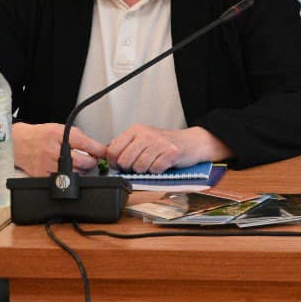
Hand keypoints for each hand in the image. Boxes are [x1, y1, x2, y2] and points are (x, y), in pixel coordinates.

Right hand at [12, 122, 106, 175]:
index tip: (105, 153)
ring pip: (75, 173)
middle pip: (83, 161)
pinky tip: (68, 170)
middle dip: (92, 162)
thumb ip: (78, 138)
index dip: (100, 150)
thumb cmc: (41, 135)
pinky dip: (70, 176)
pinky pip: (63, 180)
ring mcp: (47, 164)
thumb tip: (97, 148)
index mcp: (58, 135)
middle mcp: (52, 150)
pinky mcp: (42, 175)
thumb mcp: (60, 129)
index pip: (86, 144)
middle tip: (91, 159)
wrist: (19, 143)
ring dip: (82, 170)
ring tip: (79, 164)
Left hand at [106, 125, 230, 173]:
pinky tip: (162, 164)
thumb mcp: (143, 138)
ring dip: (145, 170)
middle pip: (124, 161)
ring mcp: (159, 143)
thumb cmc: (166, 143)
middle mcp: (146, 134)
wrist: (192, 142)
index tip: (121, 165)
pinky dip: (157, 171)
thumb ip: (126, 145)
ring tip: (153, 163)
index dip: (115, 163)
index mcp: (136, 130)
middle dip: (130, 168)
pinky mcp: (170, 153)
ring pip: (139, 167)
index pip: (113, 150)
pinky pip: (154, 169)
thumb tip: (108, 157)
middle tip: (139, 165)